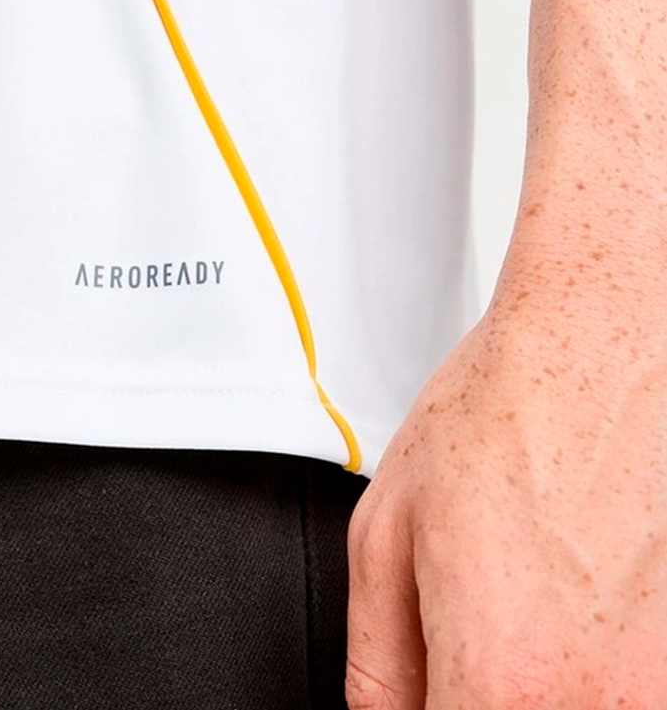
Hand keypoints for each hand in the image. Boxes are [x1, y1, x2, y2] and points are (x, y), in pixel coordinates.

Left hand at [345, 297, 666, 707]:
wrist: (606, 341)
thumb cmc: (510, 412)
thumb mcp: (386, 532)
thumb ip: (377, 662)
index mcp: (505, 683)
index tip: (429, 689)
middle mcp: (605, 706)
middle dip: (481, 692)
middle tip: (475, 622)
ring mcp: (666, 690)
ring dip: (543, 677)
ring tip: (536, 594)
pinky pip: (627, 687)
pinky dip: (595, 660)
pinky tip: (581, 591)